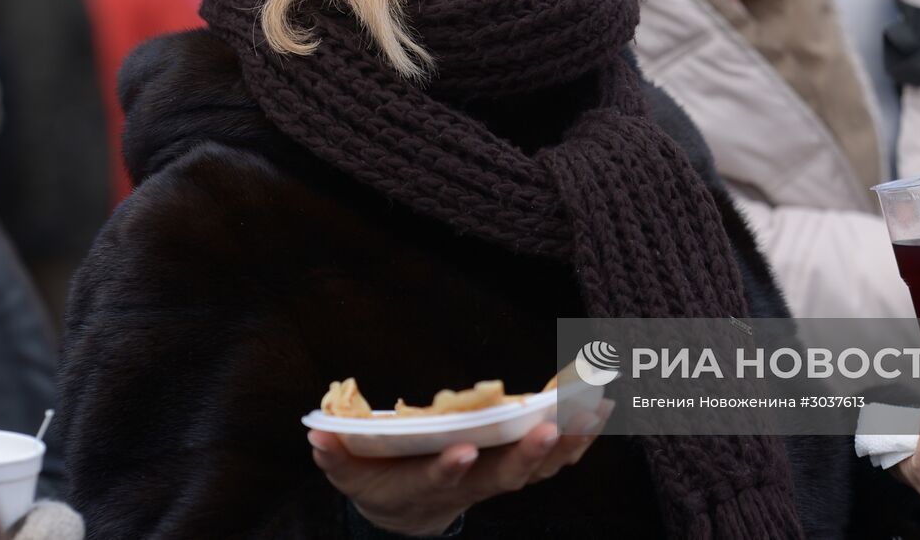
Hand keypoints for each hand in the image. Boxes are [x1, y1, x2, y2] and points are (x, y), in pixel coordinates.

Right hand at [309, 400, 613, 535]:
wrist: (409, 511)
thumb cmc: (380, 481)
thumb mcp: (352, 473)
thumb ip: (338, 457)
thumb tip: (319, 438)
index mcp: (430, 483)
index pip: (442, 479)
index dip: (452, 468)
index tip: (463, 451)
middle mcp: (473, 485)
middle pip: (505, 476)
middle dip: (527, 454)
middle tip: (548, 428)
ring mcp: (501, 478)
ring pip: (540, 466)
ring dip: (569, 440)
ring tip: (594, 407)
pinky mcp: (519, 467)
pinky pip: (556, 456)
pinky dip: (580, 436)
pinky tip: (600, 408)